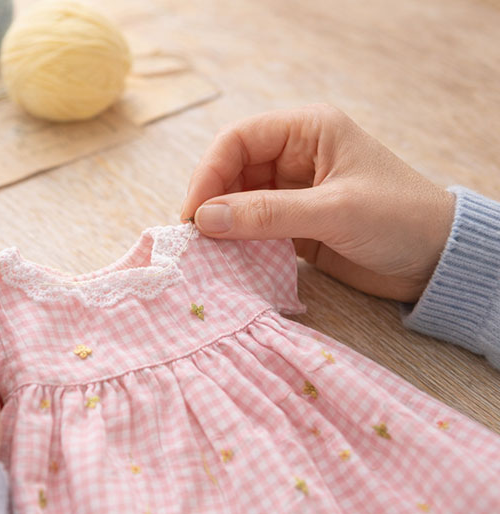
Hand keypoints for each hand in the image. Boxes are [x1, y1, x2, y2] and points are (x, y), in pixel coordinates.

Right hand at [180, 104, 454, 302]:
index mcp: (308, 131)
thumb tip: (205, 219)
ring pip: (238, 201)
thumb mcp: (333, 212)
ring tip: (206, 251)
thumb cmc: (400, 219)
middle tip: (195, 237)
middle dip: (211, 200)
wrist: (439, 262)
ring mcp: (293, 192)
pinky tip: (226, 259)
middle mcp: (295, 156)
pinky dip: (237, 242)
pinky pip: (253, 228)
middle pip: (232, 170)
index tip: (194, 212)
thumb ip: (267, 214)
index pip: (239, 140)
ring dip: (221, 224)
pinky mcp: (294, 225)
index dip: (210, 172)